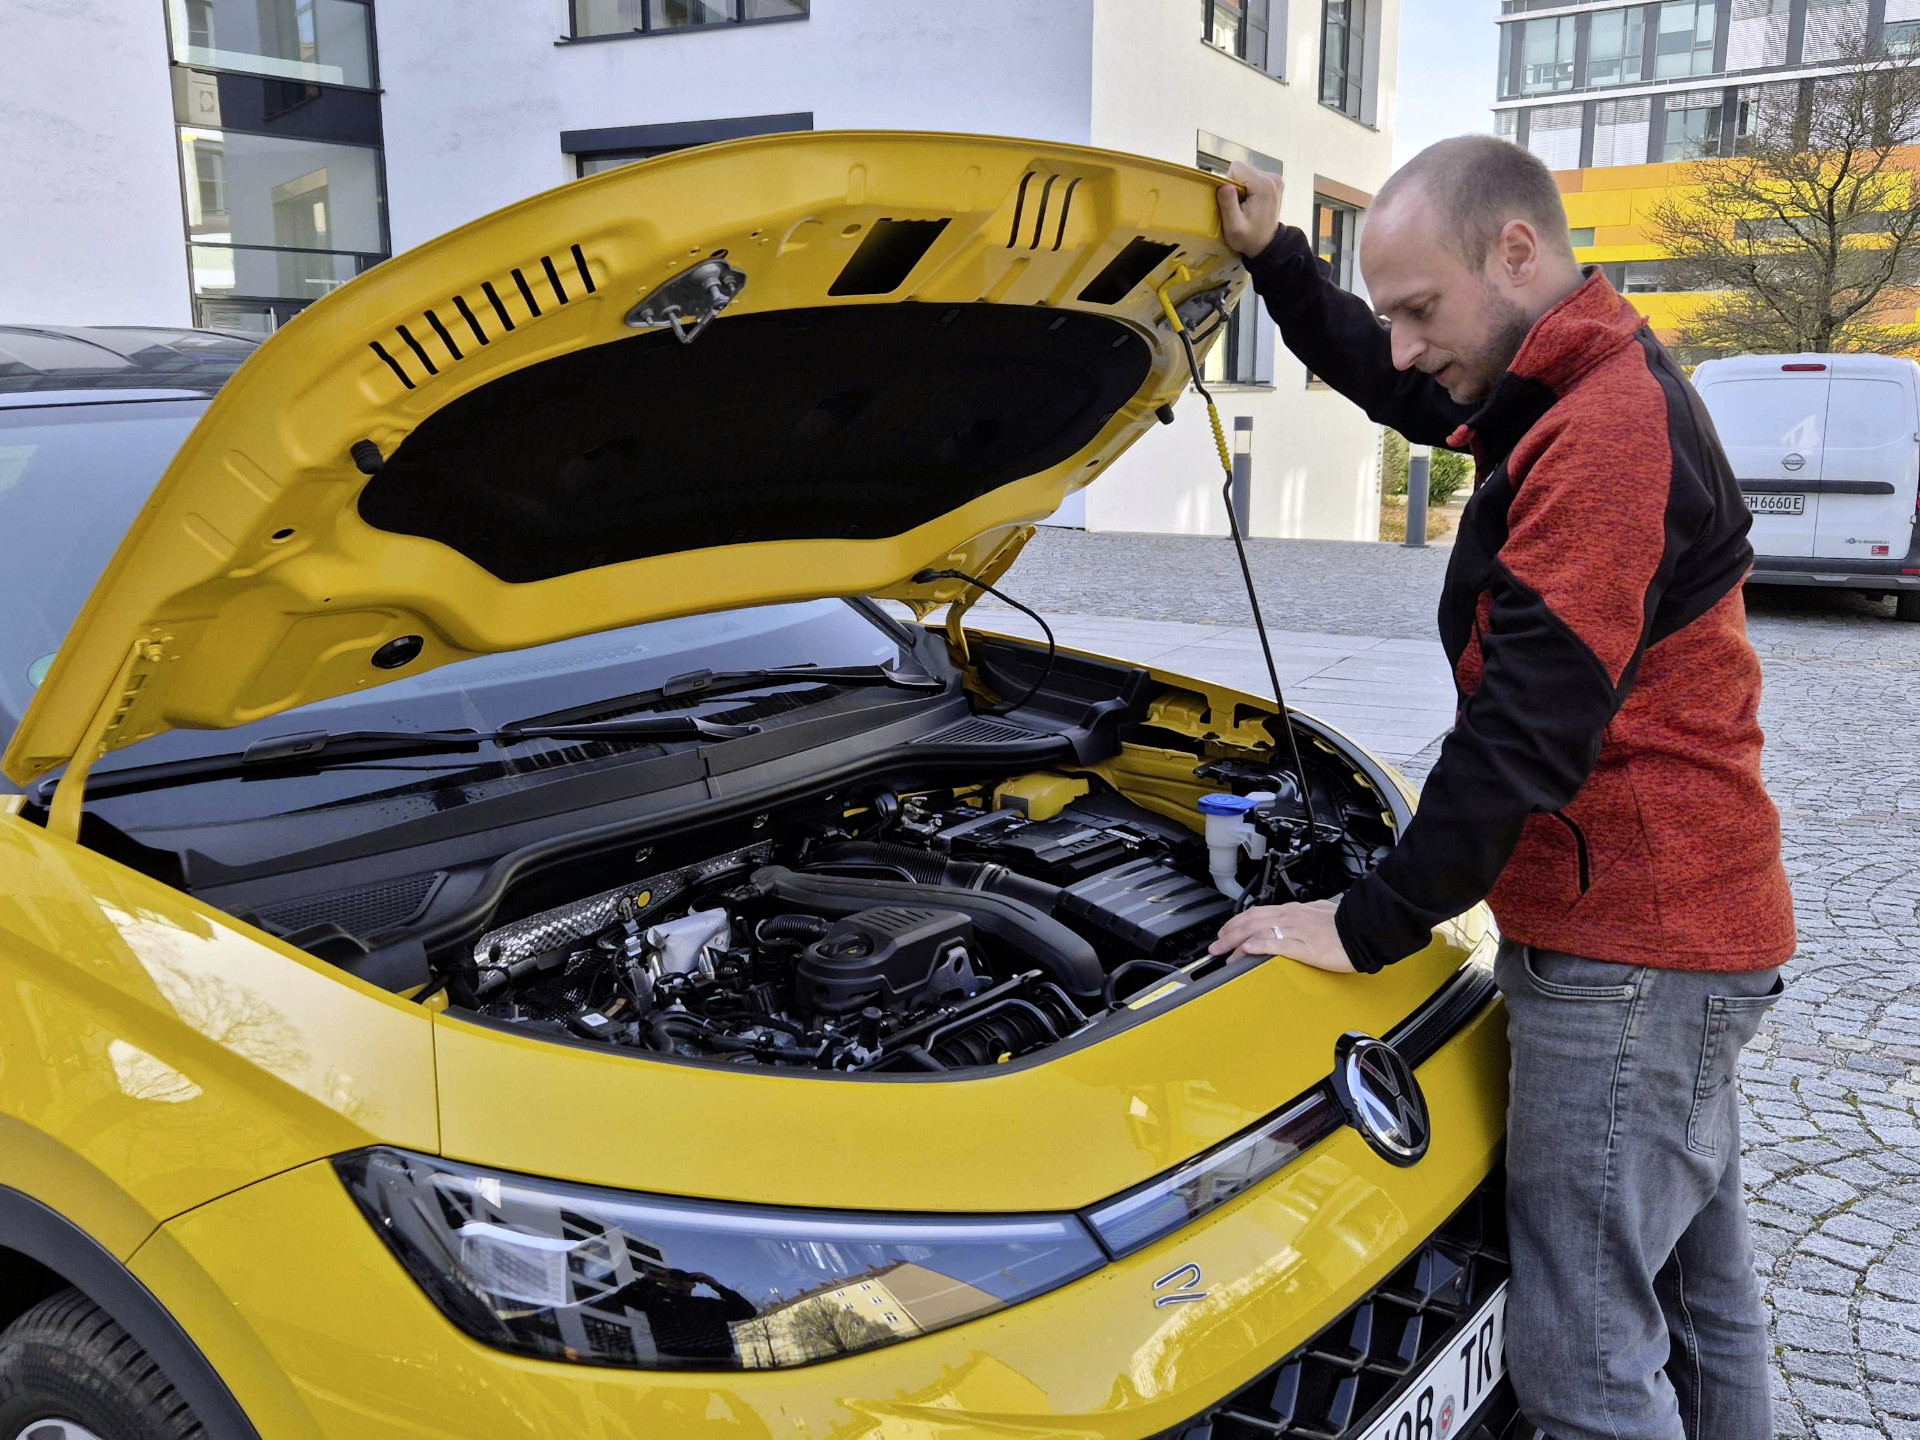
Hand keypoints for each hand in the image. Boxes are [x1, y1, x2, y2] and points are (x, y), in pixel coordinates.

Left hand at [1208, 900, 1357, 973]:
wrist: (1364, 929)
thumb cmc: (1346, 925)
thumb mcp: (1320, 914)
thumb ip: (1304, 917)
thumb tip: (1294, 919)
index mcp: (1294, 910)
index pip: (1257, 913)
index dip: (1237, 923)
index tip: (1226, 932)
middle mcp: (1290, 917)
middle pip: (1250, 921)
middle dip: (1229, 933)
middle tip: (1216, 946)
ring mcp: (1295, 930)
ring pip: (1257, 931)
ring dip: (1236, 942)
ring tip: (1223, 953)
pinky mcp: (1303, 946)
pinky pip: (1274, 943)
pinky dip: (1256, 946)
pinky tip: (1245, 951)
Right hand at [1216, 160, 1282, 257]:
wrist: (1267, 244)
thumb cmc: (1249, 238)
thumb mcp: (1234, 227)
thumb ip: (1228, 204)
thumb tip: (1223, 185)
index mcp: (1263, 185)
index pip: (1236, 168)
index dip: (1229, 183)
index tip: (1232, 202)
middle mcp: (1272, 177)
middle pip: (1242, 169)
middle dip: (1235, 185)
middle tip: (1238, 206)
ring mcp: (1275, 178)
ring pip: (1246, 173)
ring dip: (1241, 187)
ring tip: (1245, 205)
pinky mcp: (1274, 181)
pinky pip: (1253, 177)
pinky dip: (1248, 188)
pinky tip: (1251, 202)